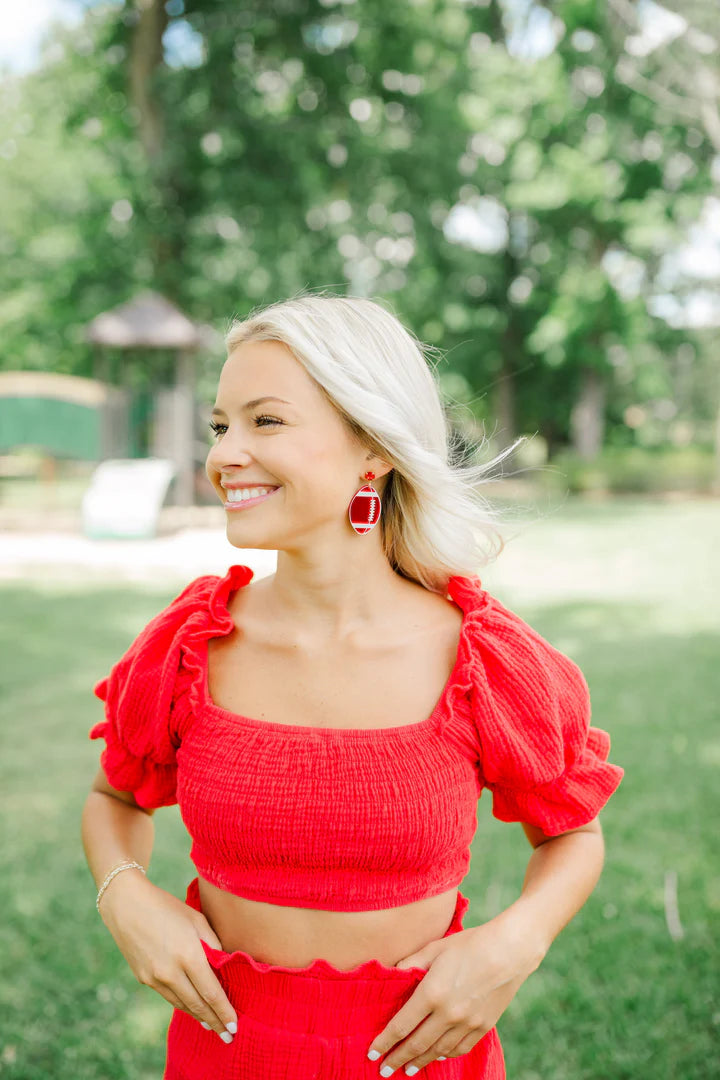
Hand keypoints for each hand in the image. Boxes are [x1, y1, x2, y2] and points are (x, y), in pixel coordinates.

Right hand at [98, 870, 237, 1043]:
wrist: (127, 905)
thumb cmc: (168, 907)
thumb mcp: (197, 919)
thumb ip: (212, 945)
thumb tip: (223, 966)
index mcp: (188, 955)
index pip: (211, 993)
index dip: (224, 1011)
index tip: (234, 1025)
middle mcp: (170, 972)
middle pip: (197, 1005)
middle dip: (214, 1022)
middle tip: (228, 1036)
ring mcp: (154, 978)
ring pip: (181, 1004)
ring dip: (198, 1017)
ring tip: (211, 1026)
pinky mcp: (143, 978)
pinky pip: (168, 996)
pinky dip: (182, 1004)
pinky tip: (191, 1008)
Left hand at [366, 912, 543, 1075]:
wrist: (510, 950)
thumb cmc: (469, 944)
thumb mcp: (435, 948)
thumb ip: (411, 963)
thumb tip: (393, 973)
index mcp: (431, 993)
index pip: (401, 1026)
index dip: (384, 1042)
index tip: (372, 1053)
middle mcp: (448, 1013)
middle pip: (417, 1044)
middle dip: (398, 1059)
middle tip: (384, 1069)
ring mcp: (467, 1023)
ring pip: (438, 1051)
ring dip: (420, 1061)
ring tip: (408, 1069)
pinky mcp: (483, 1026)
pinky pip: (460, 1048)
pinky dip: (445, 1055)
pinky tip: (437, 1056)